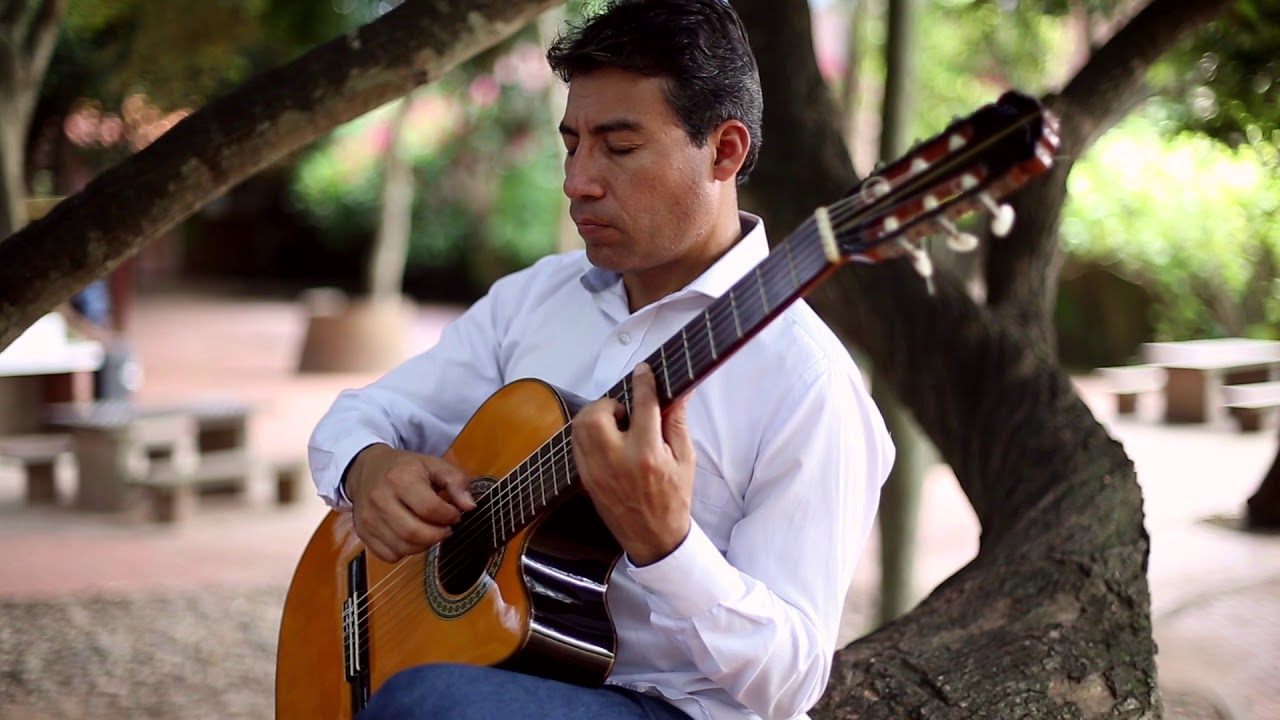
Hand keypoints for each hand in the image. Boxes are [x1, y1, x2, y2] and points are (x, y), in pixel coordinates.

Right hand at [344, 444, 476, 562]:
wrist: (366, 468)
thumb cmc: (405, 468)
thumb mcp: (434, 464)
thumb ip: (457, 481)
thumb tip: (470, 506)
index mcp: (400, 478)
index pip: (430, 509)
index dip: (449, 516)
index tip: (455, 514)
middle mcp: (379, 499)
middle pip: (414, 533)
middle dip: (438, 535)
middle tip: (446, 529)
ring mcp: (368, 518)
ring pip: (403, 547)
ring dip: (424, 545)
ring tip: (431, 532)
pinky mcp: (362, 532)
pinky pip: (389, 555)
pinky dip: (406, 551)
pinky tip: (412, 537)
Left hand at [571, 362, 695, 565]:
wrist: (654, 538)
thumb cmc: (673, 499)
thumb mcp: (685, 459)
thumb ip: (676, 422)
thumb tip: (678, 391)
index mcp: (647, 455)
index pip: (642, 405)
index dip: (644, 382)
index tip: (644, 371)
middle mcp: (617, 461)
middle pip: (596, 414)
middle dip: (609, 404)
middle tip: (625, 413)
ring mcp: (596, 471)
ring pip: (579, 427)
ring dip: (596, 417)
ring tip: (616, 427)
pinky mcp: (585, 479)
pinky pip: (576, 444)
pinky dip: (588, 434)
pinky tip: (607, 441)